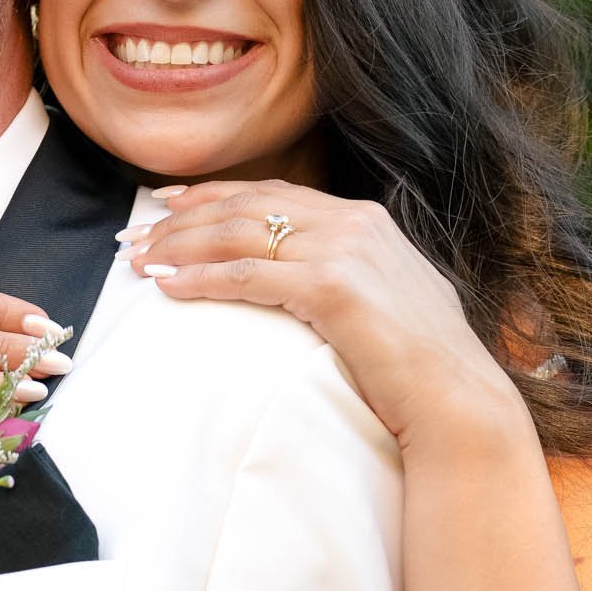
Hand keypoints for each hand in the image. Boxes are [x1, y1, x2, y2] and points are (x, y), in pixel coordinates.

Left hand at [122, 178, 515, 446]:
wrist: (457, 397)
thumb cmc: (419, 365)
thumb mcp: (385, 298)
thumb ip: (349, 274)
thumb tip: (310, 280)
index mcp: (363, 219)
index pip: (272, 193)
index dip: (213, 196)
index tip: (168, 203)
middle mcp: (352, 222)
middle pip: (246, 207)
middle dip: (181, 220)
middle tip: (134, 235)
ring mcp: (344, 250)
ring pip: (239, 235)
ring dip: (179, 246)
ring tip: (138, 260)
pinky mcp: (332, 287)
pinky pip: (247, 276)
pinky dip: (201, 278)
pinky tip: (169, 287)